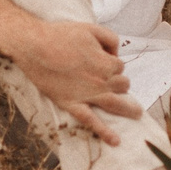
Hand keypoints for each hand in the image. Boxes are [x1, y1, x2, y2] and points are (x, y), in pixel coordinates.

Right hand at [6, 19, 142, 143]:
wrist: (34, 46)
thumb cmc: (61, 35)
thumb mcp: (91, 28)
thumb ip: (111, 39)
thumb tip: (116, 53)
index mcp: (106, 63)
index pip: (120, 67)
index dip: (112, 62)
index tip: (102, 59)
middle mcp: (101, 82)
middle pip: (122, 85)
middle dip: (120, 83)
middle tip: (111, 81)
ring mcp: (87, 95)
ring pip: (115, 104)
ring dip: (128, 110)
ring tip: (137, 114)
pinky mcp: (72, 104)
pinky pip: (91, 121)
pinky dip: (105, 132)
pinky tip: (115, 141)